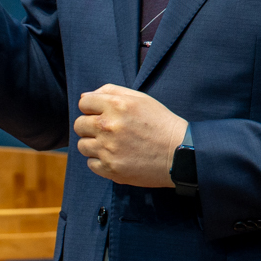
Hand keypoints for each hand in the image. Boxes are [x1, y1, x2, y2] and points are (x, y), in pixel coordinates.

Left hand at [74, 86, 188, 186]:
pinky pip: (91, 163)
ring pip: (82, 145)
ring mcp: (108, 149)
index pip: (84, 103)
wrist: (181, 153)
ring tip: (112, 145)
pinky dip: (100, 161)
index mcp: (116, 105)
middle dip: (90, 126)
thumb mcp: (140, 99)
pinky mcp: (110, 169)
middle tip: (106, 131)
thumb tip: (84, 97)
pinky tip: (116, 157)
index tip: (102, 114)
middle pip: (79, 124)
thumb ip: (111, 92)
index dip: (92, 108)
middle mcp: (109, 126)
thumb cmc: (160, 123)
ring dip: (93, 144)